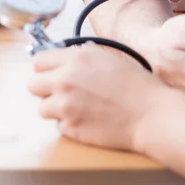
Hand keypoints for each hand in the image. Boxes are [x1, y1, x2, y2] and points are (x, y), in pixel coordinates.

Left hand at [27, 43, 164, 151]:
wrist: (151, 114)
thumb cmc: (138, 85)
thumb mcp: (111, 58)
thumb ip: (83, 56)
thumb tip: (67, 58)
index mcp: (77, 59)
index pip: (39, 61)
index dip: (48, 67)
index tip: (55, 72)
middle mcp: (65, 80)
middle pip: (33, 84)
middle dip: (46, 88)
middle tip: (64, 91)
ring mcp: (65, 106)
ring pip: (42, 108)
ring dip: (57, 108)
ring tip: (81, 106)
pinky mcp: (69, 128)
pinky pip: (59, 125)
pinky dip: (70, 123)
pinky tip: (90, 118)